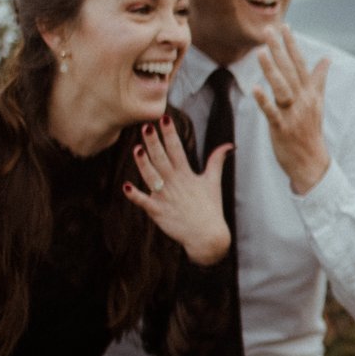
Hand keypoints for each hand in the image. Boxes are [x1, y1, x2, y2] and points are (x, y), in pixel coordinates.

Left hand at [126, 117, 232, 264]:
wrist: (207, 236)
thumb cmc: (210, 208)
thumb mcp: (213, 182)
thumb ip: (216, 161)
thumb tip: (228, 145)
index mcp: (186, 174)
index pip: (177, 149)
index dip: (170, 134)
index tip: (164, 119)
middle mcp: (175, 183)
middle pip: (162, 159)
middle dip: (154, 143)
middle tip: (146, 126)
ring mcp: (165, 197)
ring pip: (151, 177)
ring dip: (143, 164)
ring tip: (137, 149)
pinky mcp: (158, 212)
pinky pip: (144, 202)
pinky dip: (135, 196)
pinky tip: (126, 186)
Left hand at [253, 24, 332, 194]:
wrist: (312, 163)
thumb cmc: (311, 131)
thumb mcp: (317, 102)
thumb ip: (319, 79)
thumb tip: (327, 58)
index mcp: (310, 93)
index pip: (300, 63)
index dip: (292, 45)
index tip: (285, 26)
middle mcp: (303, 100)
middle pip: (290, 70)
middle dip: (279, 49)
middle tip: (268, 30)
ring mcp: (293, 114)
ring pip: (282, 88)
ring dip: (272, 70)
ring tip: (260, 52)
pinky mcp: (282, 128)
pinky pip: (272, 113)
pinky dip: (264, 101)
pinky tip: (255, 89)